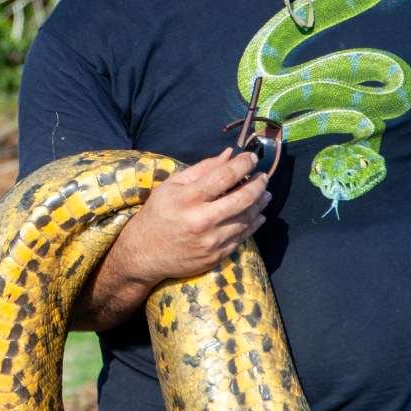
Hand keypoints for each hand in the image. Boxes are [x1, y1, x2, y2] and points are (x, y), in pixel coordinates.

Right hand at [111, 148, 272, 286]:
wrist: (145, 253)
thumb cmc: (158, 214)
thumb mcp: (172, 186)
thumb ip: (202, 169)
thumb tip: (230, 154)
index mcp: (188, 199)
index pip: (224, 176)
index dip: (244, 164)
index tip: (252, 158)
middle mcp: (201, 220)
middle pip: (242, 198)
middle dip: (258, 184)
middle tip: (264, 176)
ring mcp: (211, 240)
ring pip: (247, 218)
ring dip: (260, 203)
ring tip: (265, 193)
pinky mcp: (216, 256)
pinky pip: (243, 237)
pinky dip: (254, 223)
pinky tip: (258, 214)